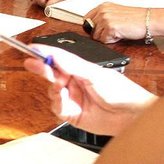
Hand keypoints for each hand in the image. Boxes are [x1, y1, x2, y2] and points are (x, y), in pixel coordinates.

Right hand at [20, 46, 156, 136]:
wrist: (131, 114)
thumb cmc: (121, 91)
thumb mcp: (95, 73)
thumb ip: (72, 65)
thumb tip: (55, 55)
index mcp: (81, 70)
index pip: (59, 59)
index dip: (45, 54)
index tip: (33, 48)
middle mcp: (75, 83)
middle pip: (52, 74)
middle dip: (42, 68)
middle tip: (32, 63)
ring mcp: (73, 99)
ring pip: (52, 91)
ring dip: (53, 87)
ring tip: (59, 83)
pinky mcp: (72, 114)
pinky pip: (57, 107)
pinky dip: (57, 101)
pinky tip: (62, 96)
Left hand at [83, 4, 149, 43]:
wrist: (148, 20)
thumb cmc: (136, 18)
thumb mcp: (116, 12)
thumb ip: (103, 17)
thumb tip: (91, 26)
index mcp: (103, 6)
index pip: (86, 19)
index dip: (92, 27)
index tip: (100, 29)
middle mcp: (103, 11)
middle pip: (90, 29)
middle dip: (101, 33)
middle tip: (114, 30)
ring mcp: (106, 19)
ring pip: (96, 36)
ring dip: (106, 37)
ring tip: (119, 31)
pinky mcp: (111, 28)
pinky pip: (104, 40)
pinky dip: (112, 40)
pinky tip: (121, 34)